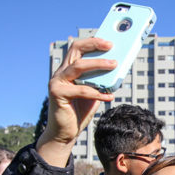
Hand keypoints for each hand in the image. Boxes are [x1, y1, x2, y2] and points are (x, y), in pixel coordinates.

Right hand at [37, 38, 116, 165]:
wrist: (64, 133)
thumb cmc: (79, 112)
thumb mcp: (93, 93)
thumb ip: (100, 82)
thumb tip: (117, 70)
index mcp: (68, 70)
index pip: (78, 48)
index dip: (92, 42)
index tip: (109, 41)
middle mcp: (61, 73)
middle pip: (76, 50)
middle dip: (94, 45)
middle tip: (111, 46)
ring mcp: (57, 82)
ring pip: (78, 67)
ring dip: (98, 64)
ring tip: (114, 65)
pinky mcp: (57, 94)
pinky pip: (81, 90)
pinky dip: (98, 93)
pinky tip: (110, 96)